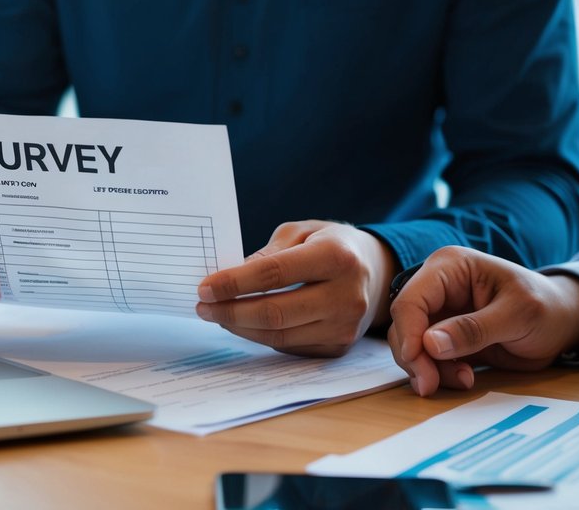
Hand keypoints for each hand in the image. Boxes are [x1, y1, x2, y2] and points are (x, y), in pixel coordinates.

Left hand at [196, 220, 397, 356]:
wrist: (375, 271)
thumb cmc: (330, 244)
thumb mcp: (300, 232)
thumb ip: (266, 254)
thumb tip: (229, 280)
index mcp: (336, 256)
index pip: (274, 274)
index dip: (234, 283)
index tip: (204, 288)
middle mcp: (347, 295)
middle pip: (275, 312)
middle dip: (231, 311)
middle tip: (203, 307)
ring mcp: (345, 326)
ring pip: (279, 335)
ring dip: (241, 328)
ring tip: (217, 315)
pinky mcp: (339, 347)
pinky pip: (290, 347)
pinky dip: (261, 337)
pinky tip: (244, 325)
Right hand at [387, 246, 578, 396]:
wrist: (563, 323)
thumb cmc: (546, 307)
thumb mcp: (518, 315)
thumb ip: (474, 329)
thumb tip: (430, 344)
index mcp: (450, 267)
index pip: (412, 299)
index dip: (409, 333)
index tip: (418, 364)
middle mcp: (437, 288)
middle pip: (404, 324)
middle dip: (415, 357)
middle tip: (431, 384)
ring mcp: (439, 313)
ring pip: (411, 344)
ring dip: (428, 368)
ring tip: (463, 379)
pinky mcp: (444, 336)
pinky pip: (427, 358)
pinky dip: (438, 373)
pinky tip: (464, 377)